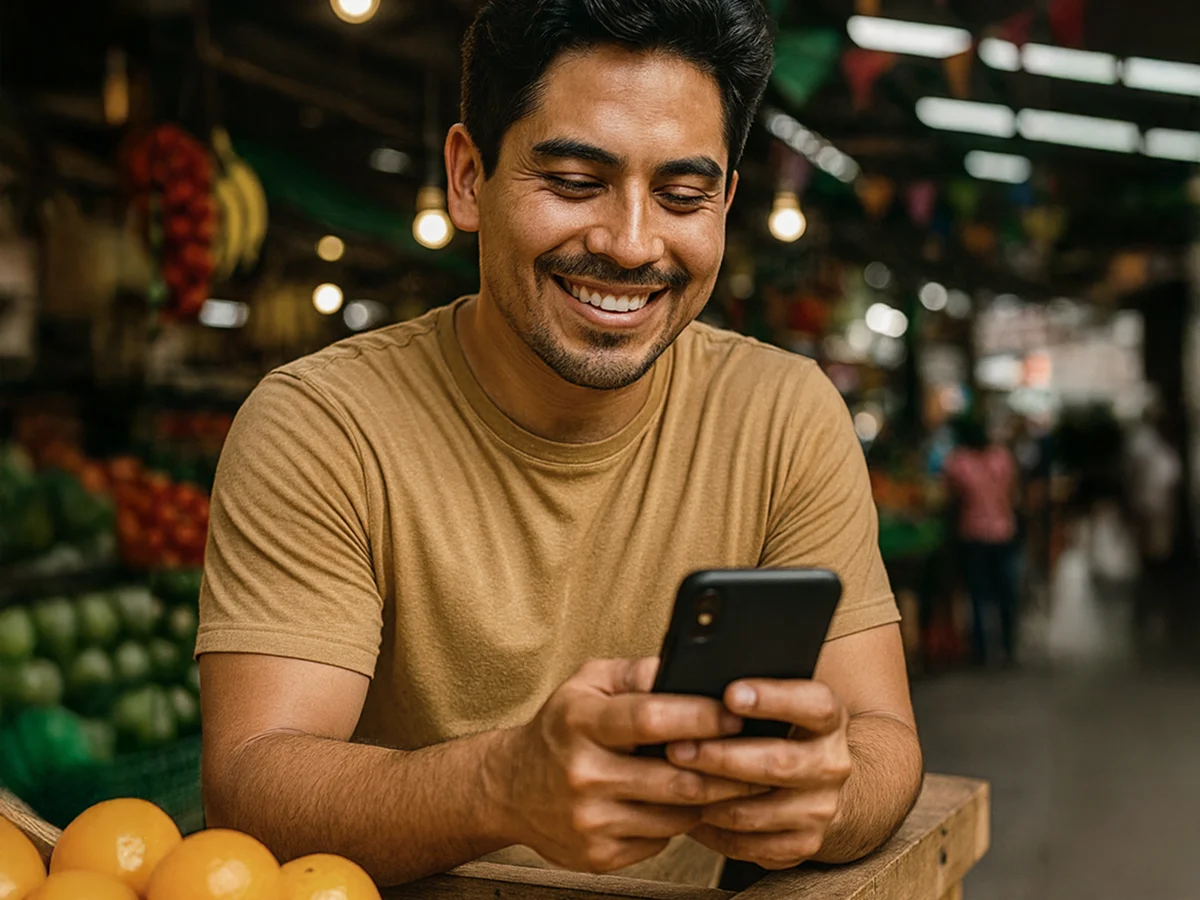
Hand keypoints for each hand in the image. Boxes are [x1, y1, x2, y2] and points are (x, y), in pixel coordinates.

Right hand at [489, 658, 765, 873]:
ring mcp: (590, 821)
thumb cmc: (561, 726)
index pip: (651, 719)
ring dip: (709, 798)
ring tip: (731, 780)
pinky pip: (661, 841)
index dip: (701, 716)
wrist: (509, 788)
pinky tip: (684, 804)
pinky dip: (678, 822)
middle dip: (726, 767)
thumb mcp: (588, 683)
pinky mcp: (598, 856)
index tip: (737, 714)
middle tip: (758, 755)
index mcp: (579, 721)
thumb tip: (691, 669)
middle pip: (676, 777)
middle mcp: (583, 773)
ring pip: (676, 814)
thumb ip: (639, 673)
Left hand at [666, 680, 851, 869]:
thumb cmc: (779, 730)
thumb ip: (746, 690)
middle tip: (676, 749)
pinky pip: (747, 845)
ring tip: (672, 782)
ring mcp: (819, 809)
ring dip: (708, 799)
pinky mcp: (802, 845)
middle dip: (721, 757)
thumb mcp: (778, 700)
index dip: (774, 699)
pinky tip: (688, 812)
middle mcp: (831, 764)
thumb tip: (688, 679)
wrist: (816, 782)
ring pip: (755, 811)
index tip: (731, 694)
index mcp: (829, 719)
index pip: (814, 705)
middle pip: (779, 763)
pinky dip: (712, 832)